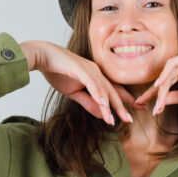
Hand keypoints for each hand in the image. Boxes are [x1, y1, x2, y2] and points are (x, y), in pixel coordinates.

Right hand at [19, 40, 135, 124]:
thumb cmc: (57, 71)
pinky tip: (104, 105)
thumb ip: (88, 102)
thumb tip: (101, 114)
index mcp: (96, 76)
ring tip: (115, 120)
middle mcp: (96, 72)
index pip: (113, 90)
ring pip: (104, 90)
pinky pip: (92, 84)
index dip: (125, 100)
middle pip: (113, 91)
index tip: (136, 110)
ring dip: (110, 106)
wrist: (42, 56)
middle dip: (123, 106)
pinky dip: (99, 95)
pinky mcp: (81, 69)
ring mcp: (90, 69)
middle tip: (131, 120)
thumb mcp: (74, 92)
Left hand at [134, 51, 177, 115]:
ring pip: (168, 73)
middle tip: (142, 103)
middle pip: (164, 79)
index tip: (145, 105)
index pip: (166, 84)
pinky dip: (166, 74)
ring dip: (160, 87)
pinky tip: (160, 85)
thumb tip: (162, 102)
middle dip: (152, 92)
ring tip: (155, 99)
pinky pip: (173, 64)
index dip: (155, 95)